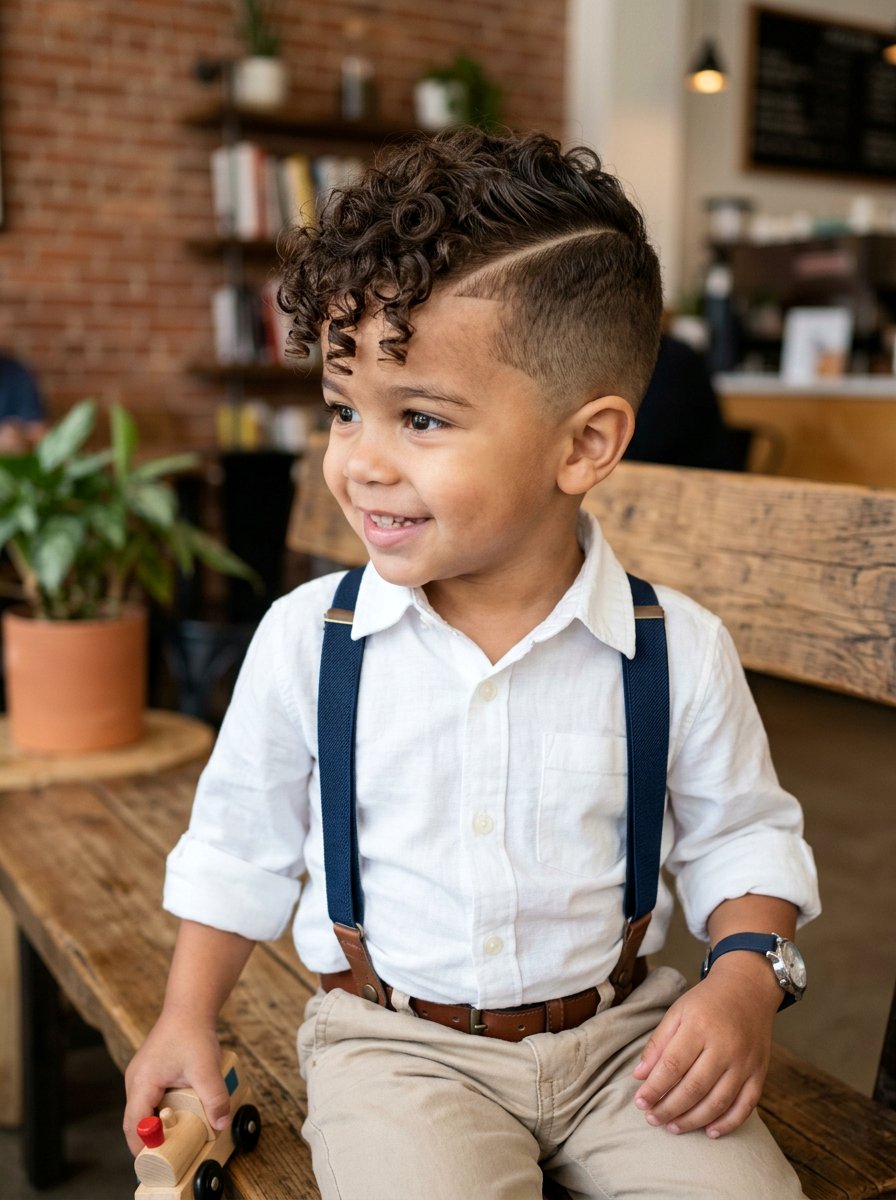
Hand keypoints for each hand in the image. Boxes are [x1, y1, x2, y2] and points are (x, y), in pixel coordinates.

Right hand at [123, 1012, 231, 1155]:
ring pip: (143, 1109)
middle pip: (135, 1120)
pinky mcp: (150, 1072)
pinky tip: (178, 1114)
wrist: (190, 1006)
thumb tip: (220, 1123)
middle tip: (168, 1153)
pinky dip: (161, 1110)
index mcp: (142, 1082)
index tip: (157, 1160)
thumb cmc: (193, 1032)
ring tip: (174, 1137)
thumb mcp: (206, 1068)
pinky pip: (150, 1099)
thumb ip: (214, 1098)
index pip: (134, 1125)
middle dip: (149, 1139)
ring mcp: (141, 1075)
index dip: (143, 1145)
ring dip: (156, 1124)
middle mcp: (136, 1080)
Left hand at [632, 956, 779, 1137]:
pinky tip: (709, 1131)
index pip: (672, 1065)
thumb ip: (658, 1043)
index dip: (654, 1088)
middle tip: (652, 1119)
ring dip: (692, 1120)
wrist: (748, 989)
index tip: (639, 1103)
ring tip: (672, 1127)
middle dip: (669, 1109)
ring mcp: (745, 1062)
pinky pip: (746, 1106)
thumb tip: (639, 1076)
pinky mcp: (760, 1073)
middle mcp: (724, 1046)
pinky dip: (728, 1123)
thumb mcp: (677, 1012)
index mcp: (699, 1026)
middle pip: (694, 1088)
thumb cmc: (707, 1001)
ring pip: (718, 1102)